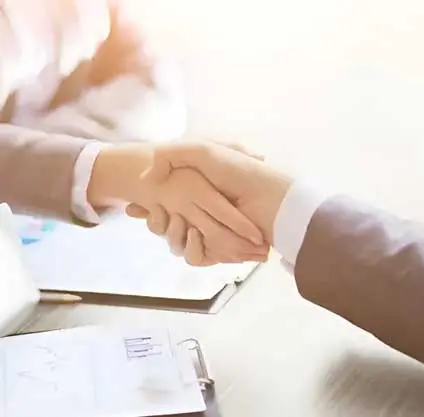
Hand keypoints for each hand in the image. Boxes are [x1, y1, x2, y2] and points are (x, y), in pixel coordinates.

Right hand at [87, 144, 267, 261]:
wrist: (268, 197)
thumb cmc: (237, 172)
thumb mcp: (201, 152)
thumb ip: (170, 156)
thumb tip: (147, 177)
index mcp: (195, 196)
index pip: (163, 206)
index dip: (146, 208)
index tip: (130, 209)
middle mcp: (200, 216)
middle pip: (165, 227)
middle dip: (154, 221)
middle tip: (147, 215)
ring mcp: (209, 234)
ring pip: (176, 244)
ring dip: (174, 235)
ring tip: (179, 222)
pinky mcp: (217, 251)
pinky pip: (195, 257)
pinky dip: (193, 248)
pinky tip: (195, 234)